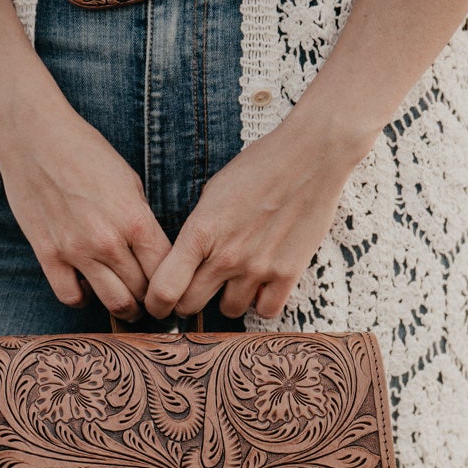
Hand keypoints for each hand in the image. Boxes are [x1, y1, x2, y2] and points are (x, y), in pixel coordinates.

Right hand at [0, 92, 170, 319]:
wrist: (35, 136)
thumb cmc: (85, 151)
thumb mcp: (129, 181)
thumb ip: (141, 220)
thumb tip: (153, 252)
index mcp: (135, 220)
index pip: (166, 271)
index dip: (173, 284)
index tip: (171, 288)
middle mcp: (108, 241)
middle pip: (143, 291)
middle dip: (151, 299)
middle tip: (150, 299)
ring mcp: (76, 251)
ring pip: (114, 302)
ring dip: (124, 307)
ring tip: (126, 302)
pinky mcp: (48, 254)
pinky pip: (70, 296)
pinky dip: (82, 299)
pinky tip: (87, 288)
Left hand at [143, 105, 367, 321]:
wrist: (311, 155)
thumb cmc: (259, 168)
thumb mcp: (213, 193)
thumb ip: (197, 232)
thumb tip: (184, 263)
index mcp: (200, 232)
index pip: (164, 289)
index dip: (156, 303)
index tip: (159, 303)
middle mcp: (226, 256)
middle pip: (190, 306)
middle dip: (187, 303)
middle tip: (196, 292)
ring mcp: (258, 268)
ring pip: (229, 311)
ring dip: (228, 299)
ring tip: (237, 279)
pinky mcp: (288, 273)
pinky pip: (266, 311)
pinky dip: (262, 302)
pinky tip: (263, 284)